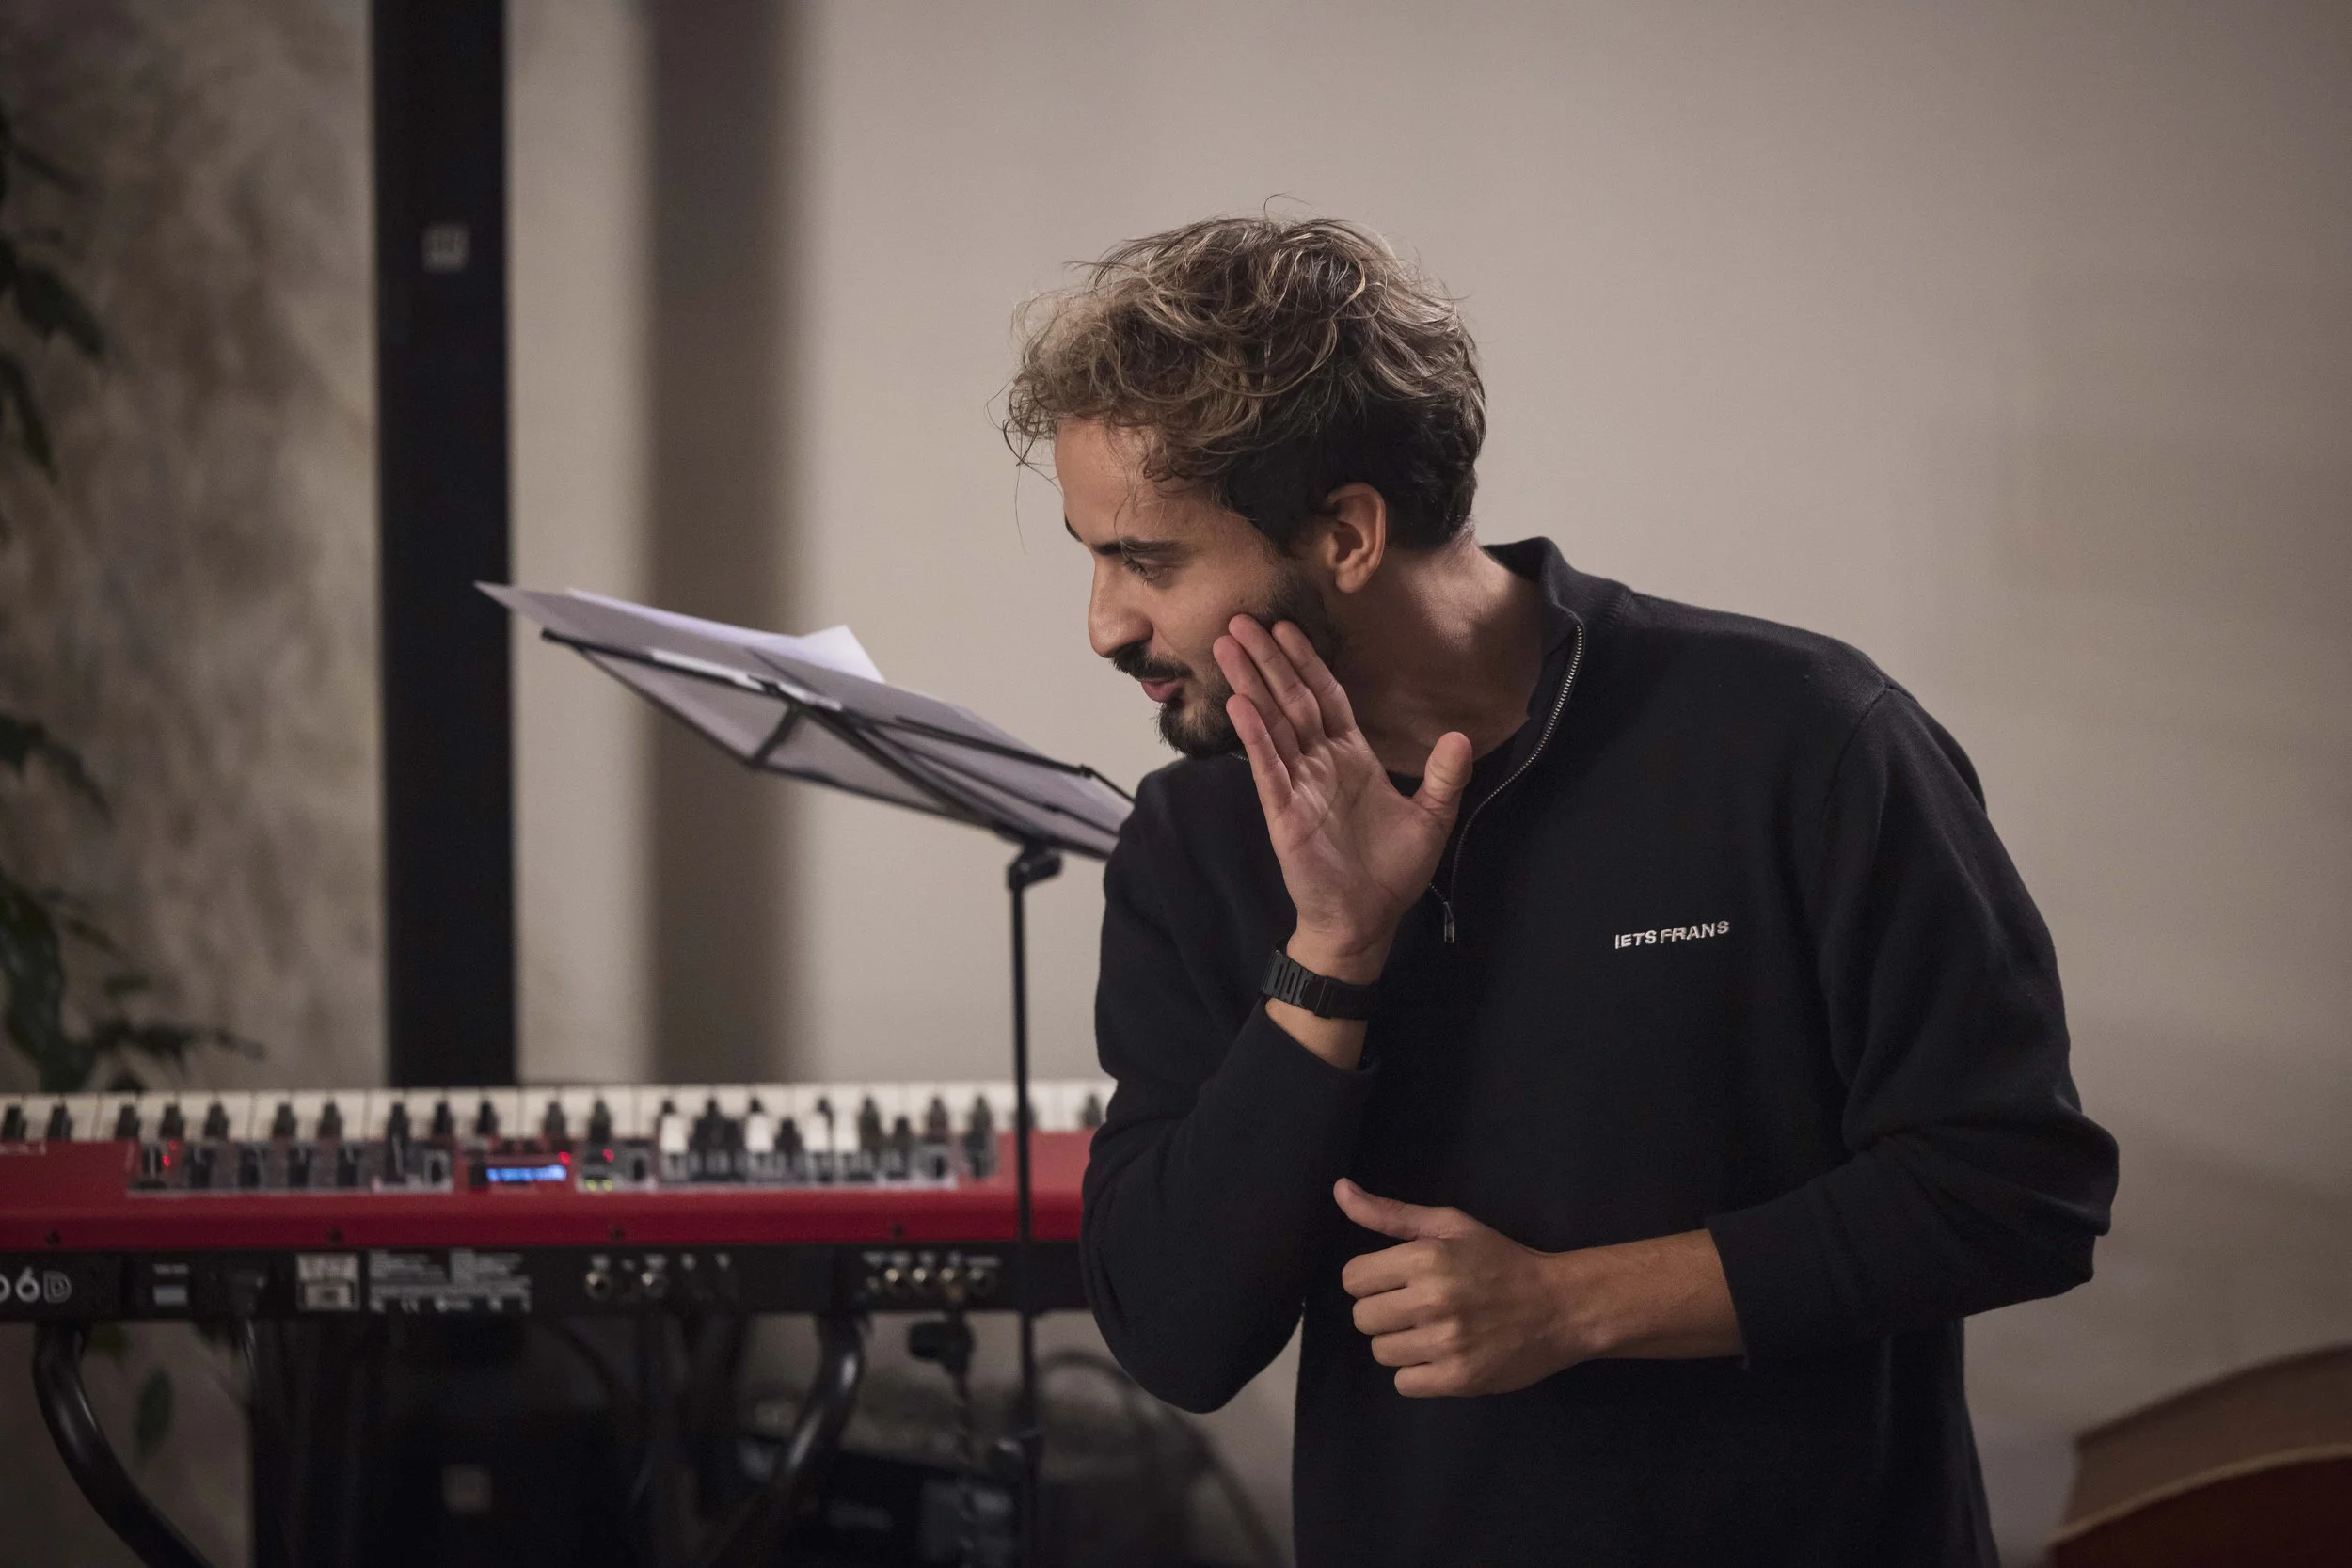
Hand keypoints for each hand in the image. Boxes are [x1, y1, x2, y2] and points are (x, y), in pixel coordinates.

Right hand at [1216, 618, 1472, 976]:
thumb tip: (1461, 737)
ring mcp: (1297, 785)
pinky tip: (1240, 705)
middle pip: (1291, 699)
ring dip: (1251, 683)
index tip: (1288, 627)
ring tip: (1227, 645)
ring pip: (1272, 723)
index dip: (1307, 662)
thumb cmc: (1392, 873)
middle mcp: (1319, 764)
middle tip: (1242, 619)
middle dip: (1268, 659)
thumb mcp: (1431, 820)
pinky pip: (1267, 767)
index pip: (1326, 697)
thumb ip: (1445, 778)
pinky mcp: (1284, 812)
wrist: (1367, 922)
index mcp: (1350, 757)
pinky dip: (1254, 735)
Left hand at [1336, 1178, 1585, 1396]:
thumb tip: (1340, 1190)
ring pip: (1381, 1352)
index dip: (1371, 1279)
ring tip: (1433, 1330)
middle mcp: (1432, 1300)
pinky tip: (1442, 1355)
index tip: (1397, 1280)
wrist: (1560, 1307)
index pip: (1353, 1278)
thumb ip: (1390, 1213)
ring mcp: (1446, 1343)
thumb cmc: (1501, 1260)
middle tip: (1417, 1306)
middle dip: (1384, 1311)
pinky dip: (1418, 1373)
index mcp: (1425, 1258)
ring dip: (1401, 1343)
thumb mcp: (1450, 1226)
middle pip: (1362, 1318)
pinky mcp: (1459, 1379)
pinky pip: (1404, 1383)